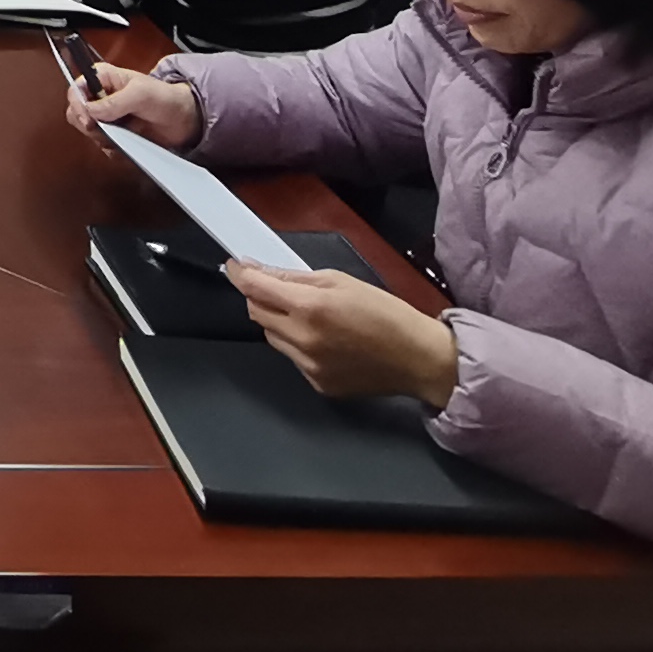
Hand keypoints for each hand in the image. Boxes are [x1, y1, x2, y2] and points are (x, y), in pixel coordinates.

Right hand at [65, 62, 199, 149]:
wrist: (184, 119)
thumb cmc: (166, 98)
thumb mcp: (141, 94)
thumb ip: (115, 102)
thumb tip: (91, 111)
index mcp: (102, 78)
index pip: (76, 90)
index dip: (78, 105)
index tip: (89, 121)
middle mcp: (100, 96)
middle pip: (76, 113)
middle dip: (88, 126)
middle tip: (105, 132)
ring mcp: (106, 117)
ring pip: (88, 132)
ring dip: (102, 139)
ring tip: (123, 137)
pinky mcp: (114, 134)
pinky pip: (102, 145)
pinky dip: (112, 150)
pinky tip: (127, 145)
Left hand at [228, 263, 461, 407]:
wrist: (417, 358)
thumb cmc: (386, 313)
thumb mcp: (341, 280)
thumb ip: (296, 278)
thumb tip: (261, 271)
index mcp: (311, 308)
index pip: (256, 289)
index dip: (240, 275)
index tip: (235, 266)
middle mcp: (304, 340)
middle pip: (257, 314)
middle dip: (259, 297)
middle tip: (274, 287)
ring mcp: (309, 366)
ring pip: (272, 337)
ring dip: (279, 322)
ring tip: (309, 316)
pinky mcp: (317, 384)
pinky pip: (293, 358)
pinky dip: (298, 345)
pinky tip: (325, 340)